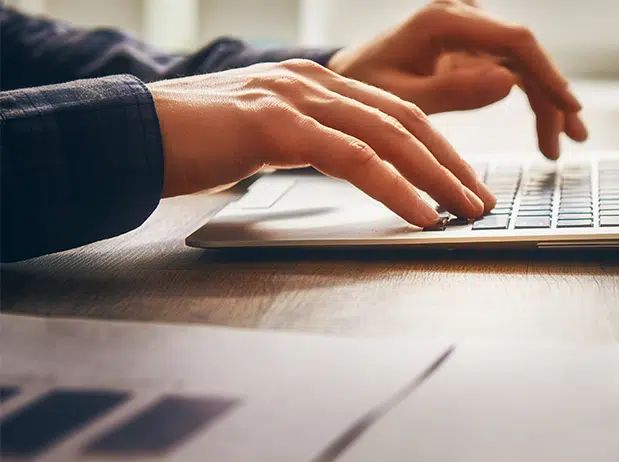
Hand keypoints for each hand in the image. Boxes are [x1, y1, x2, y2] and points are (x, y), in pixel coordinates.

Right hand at [148, 59, 494, 226]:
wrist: (126, 134)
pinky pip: (353, 157)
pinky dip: (395, 188)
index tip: (465, 182)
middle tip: (482, 200)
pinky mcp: (276, 124)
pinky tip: (420, 214)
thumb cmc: (192, 144)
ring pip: (389, 135)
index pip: (396, 112)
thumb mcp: (263, 137)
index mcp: (313, 82)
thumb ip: (308, 143)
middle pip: (405, 120)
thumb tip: (351, 170)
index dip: (438, 148)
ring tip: (466, 211)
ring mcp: (295, 97)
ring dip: (437, 178)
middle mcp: (312, 81)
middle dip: (451, 164)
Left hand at [327, 0, 587, 159]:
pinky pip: (512, 70)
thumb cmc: (364, 90)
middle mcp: (462, 16)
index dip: (548, 74)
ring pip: (524, 64)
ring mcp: (469, 31)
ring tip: (559, 145)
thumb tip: (508, 83)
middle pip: (525, 53)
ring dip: (546, 102)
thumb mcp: (402, 99)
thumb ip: (453, 92)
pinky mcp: (472, 48)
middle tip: (571, 138)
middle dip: (552, 96)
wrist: (345, 81)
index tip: (569, 107)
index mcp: (443, 20)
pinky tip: (546, 130)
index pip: (515, 41)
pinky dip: (530, 99)